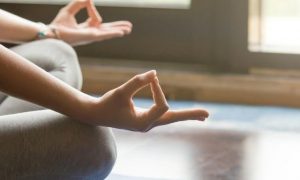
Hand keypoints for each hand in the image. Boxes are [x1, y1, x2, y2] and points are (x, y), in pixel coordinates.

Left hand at [50, 0, 131, 45]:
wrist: (53, 33)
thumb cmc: (59, 24)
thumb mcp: (70, 9)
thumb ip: (79, 3)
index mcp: (86, 28)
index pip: (95, 19)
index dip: (92, 9)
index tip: (88, 1)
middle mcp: (91, 33)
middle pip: (107, 29)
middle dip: (117, 27)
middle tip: (128, 27)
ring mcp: (92, 36)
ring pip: (108, 32)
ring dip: (119, 30)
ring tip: (129, 29)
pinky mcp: (92, 37)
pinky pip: (105, 34)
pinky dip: (114, 33)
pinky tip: (122, 33)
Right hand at [85, 70, 208, 131]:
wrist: (95, 115)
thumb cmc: (106, 104)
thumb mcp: (120, 92)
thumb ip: (137, 82)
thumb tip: (154, 73)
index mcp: (142, 123)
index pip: (161, 105)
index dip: (158, 90)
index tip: (151, 78)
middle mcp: (147, 125)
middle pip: (173, 118)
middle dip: (189, 115)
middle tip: (208, 114)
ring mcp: (147, 123)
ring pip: (170, 118)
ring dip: (186, 115)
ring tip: (204, 116)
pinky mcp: (145, 119)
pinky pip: (164, 116)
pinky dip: (175, 113)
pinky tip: (186, 114)